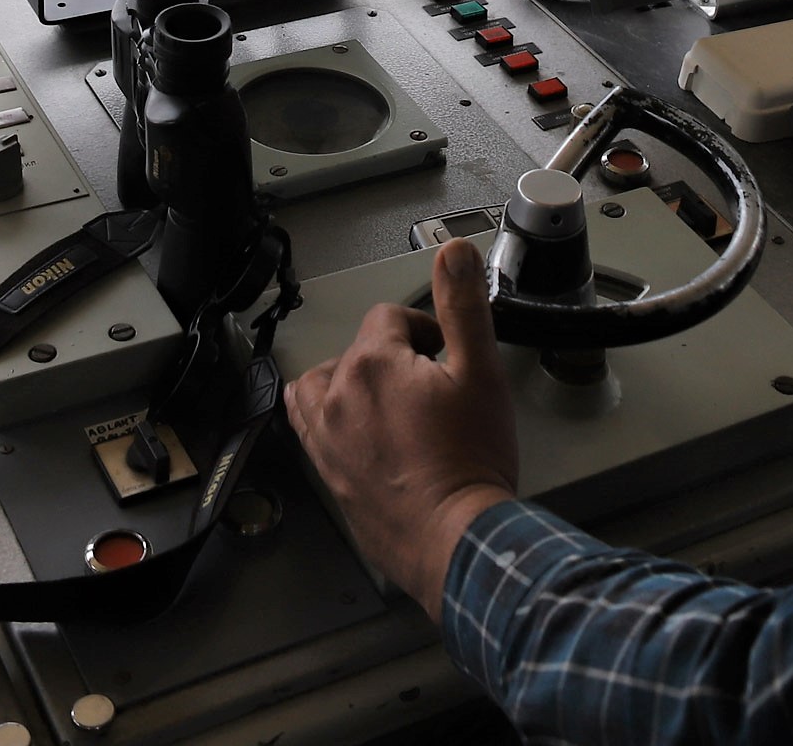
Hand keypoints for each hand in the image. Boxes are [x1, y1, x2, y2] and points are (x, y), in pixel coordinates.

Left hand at [286, 234, 519, 614]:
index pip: (388, 316)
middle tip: (432, 386)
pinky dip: (330, 419)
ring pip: (320, 386)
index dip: (424, 328)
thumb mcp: (482, 372)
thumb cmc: (470, 464)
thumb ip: (463, 306)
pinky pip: (310, 430)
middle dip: (393, 357)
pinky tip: (360, 432)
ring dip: (349, 383)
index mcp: (372, 364)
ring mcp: (326, 440)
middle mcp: (337, 398)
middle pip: (357, 349)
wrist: (456, 539)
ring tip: (389, 400)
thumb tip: (452, 253)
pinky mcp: (328, 474)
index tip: (445, 353)